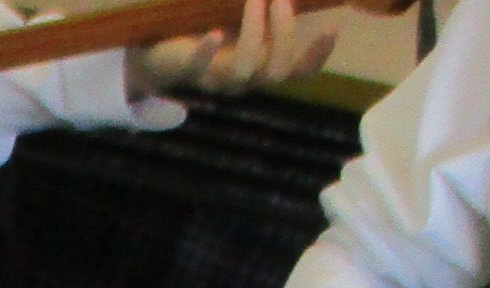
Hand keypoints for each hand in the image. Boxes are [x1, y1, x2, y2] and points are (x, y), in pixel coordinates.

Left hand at [135, 0, 340, 96]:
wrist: (157, 46)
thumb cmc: (207, 26)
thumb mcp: (243, 14)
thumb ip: (266, 4)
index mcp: (260, 65)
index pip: (298, 74)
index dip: (318, 58)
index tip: (332, 27)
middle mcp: (243, 78)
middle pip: (276, 72)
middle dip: (284, 33)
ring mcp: (216, 79)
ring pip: (245, 70)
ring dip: (255, 33)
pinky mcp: (189, 71)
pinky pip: (200, 70)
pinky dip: (209, 52)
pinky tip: (215, 33)